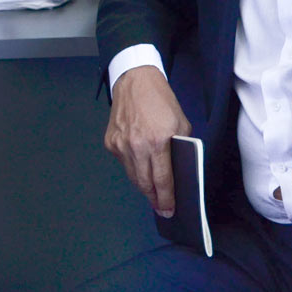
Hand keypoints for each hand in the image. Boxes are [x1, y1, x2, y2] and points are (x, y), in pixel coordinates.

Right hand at [104, 66, 191, 215]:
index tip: (168, 210)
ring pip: (132, 176)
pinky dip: (132, 166)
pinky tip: (140, 161)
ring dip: (143, 184)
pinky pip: (123, 163)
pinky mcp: (110, 142)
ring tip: (152, 190)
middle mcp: (136, 146)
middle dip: (154, 198)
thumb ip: (180, 149)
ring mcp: (120, 145)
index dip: (166, 198)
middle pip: (144, 183)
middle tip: (161, 207)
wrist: (135, 81)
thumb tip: (177, 171)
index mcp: (157, 142)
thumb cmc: (162, 101)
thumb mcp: (181, 124)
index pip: (162, 180)